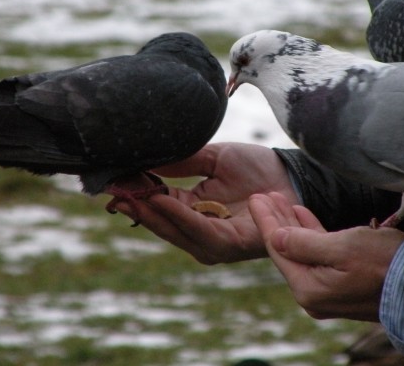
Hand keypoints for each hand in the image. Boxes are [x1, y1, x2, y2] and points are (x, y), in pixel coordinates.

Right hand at [110, 143, 299, 263]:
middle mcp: (200, 231)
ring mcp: (215, 242)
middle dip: (136, 207)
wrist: (291, 175)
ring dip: (152, 214)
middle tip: (112, 190)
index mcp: (193, 211)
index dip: (135, 194)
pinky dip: (180, 217)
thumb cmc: (256, 168)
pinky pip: (200, 231)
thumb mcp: (213, 159)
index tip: (111, 180)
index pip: (157, 206)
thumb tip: (147, 160)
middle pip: (161, 223)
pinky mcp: (231, 244)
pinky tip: (163, 201)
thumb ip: (184, 162)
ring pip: (176, 231)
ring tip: (131, 195)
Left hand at [249, 192, 403, 321]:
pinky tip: (301, 214)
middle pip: (287, 250)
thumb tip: (275, 238)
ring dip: (291, 224)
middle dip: (275, 221)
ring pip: (302, 250)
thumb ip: (304, 242)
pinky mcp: (344, 283)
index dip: (266, 221)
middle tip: (263, 195)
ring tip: (278, 199)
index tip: (256, 197)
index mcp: (309, 289)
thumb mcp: (342, 247)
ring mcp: (329, 290)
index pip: (278, 249)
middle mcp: (315, 294)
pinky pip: (319, 255)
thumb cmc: (385, 263)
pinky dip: (310, 234)